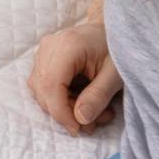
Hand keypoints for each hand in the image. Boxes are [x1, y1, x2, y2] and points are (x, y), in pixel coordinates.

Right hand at [27, 21, 121, 135]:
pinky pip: (42, 85)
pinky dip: (60, 98)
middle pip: (43, 90)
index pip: (51, 86)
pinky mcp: (42, 57)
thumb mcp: (115, 75)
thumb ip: (98, 96)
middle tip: (93, 123)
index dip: (61, 113)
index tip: (78, 129)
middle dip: (65, 113)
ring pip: (41, 90)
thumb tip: (80, 119)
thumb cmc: (117, 49)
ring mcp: (43, 50)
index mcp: (68, 46)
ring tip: (93, 110)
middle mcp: (49, 46)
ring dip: (64, 107)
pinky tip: (81, 98)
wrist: (112, 29)